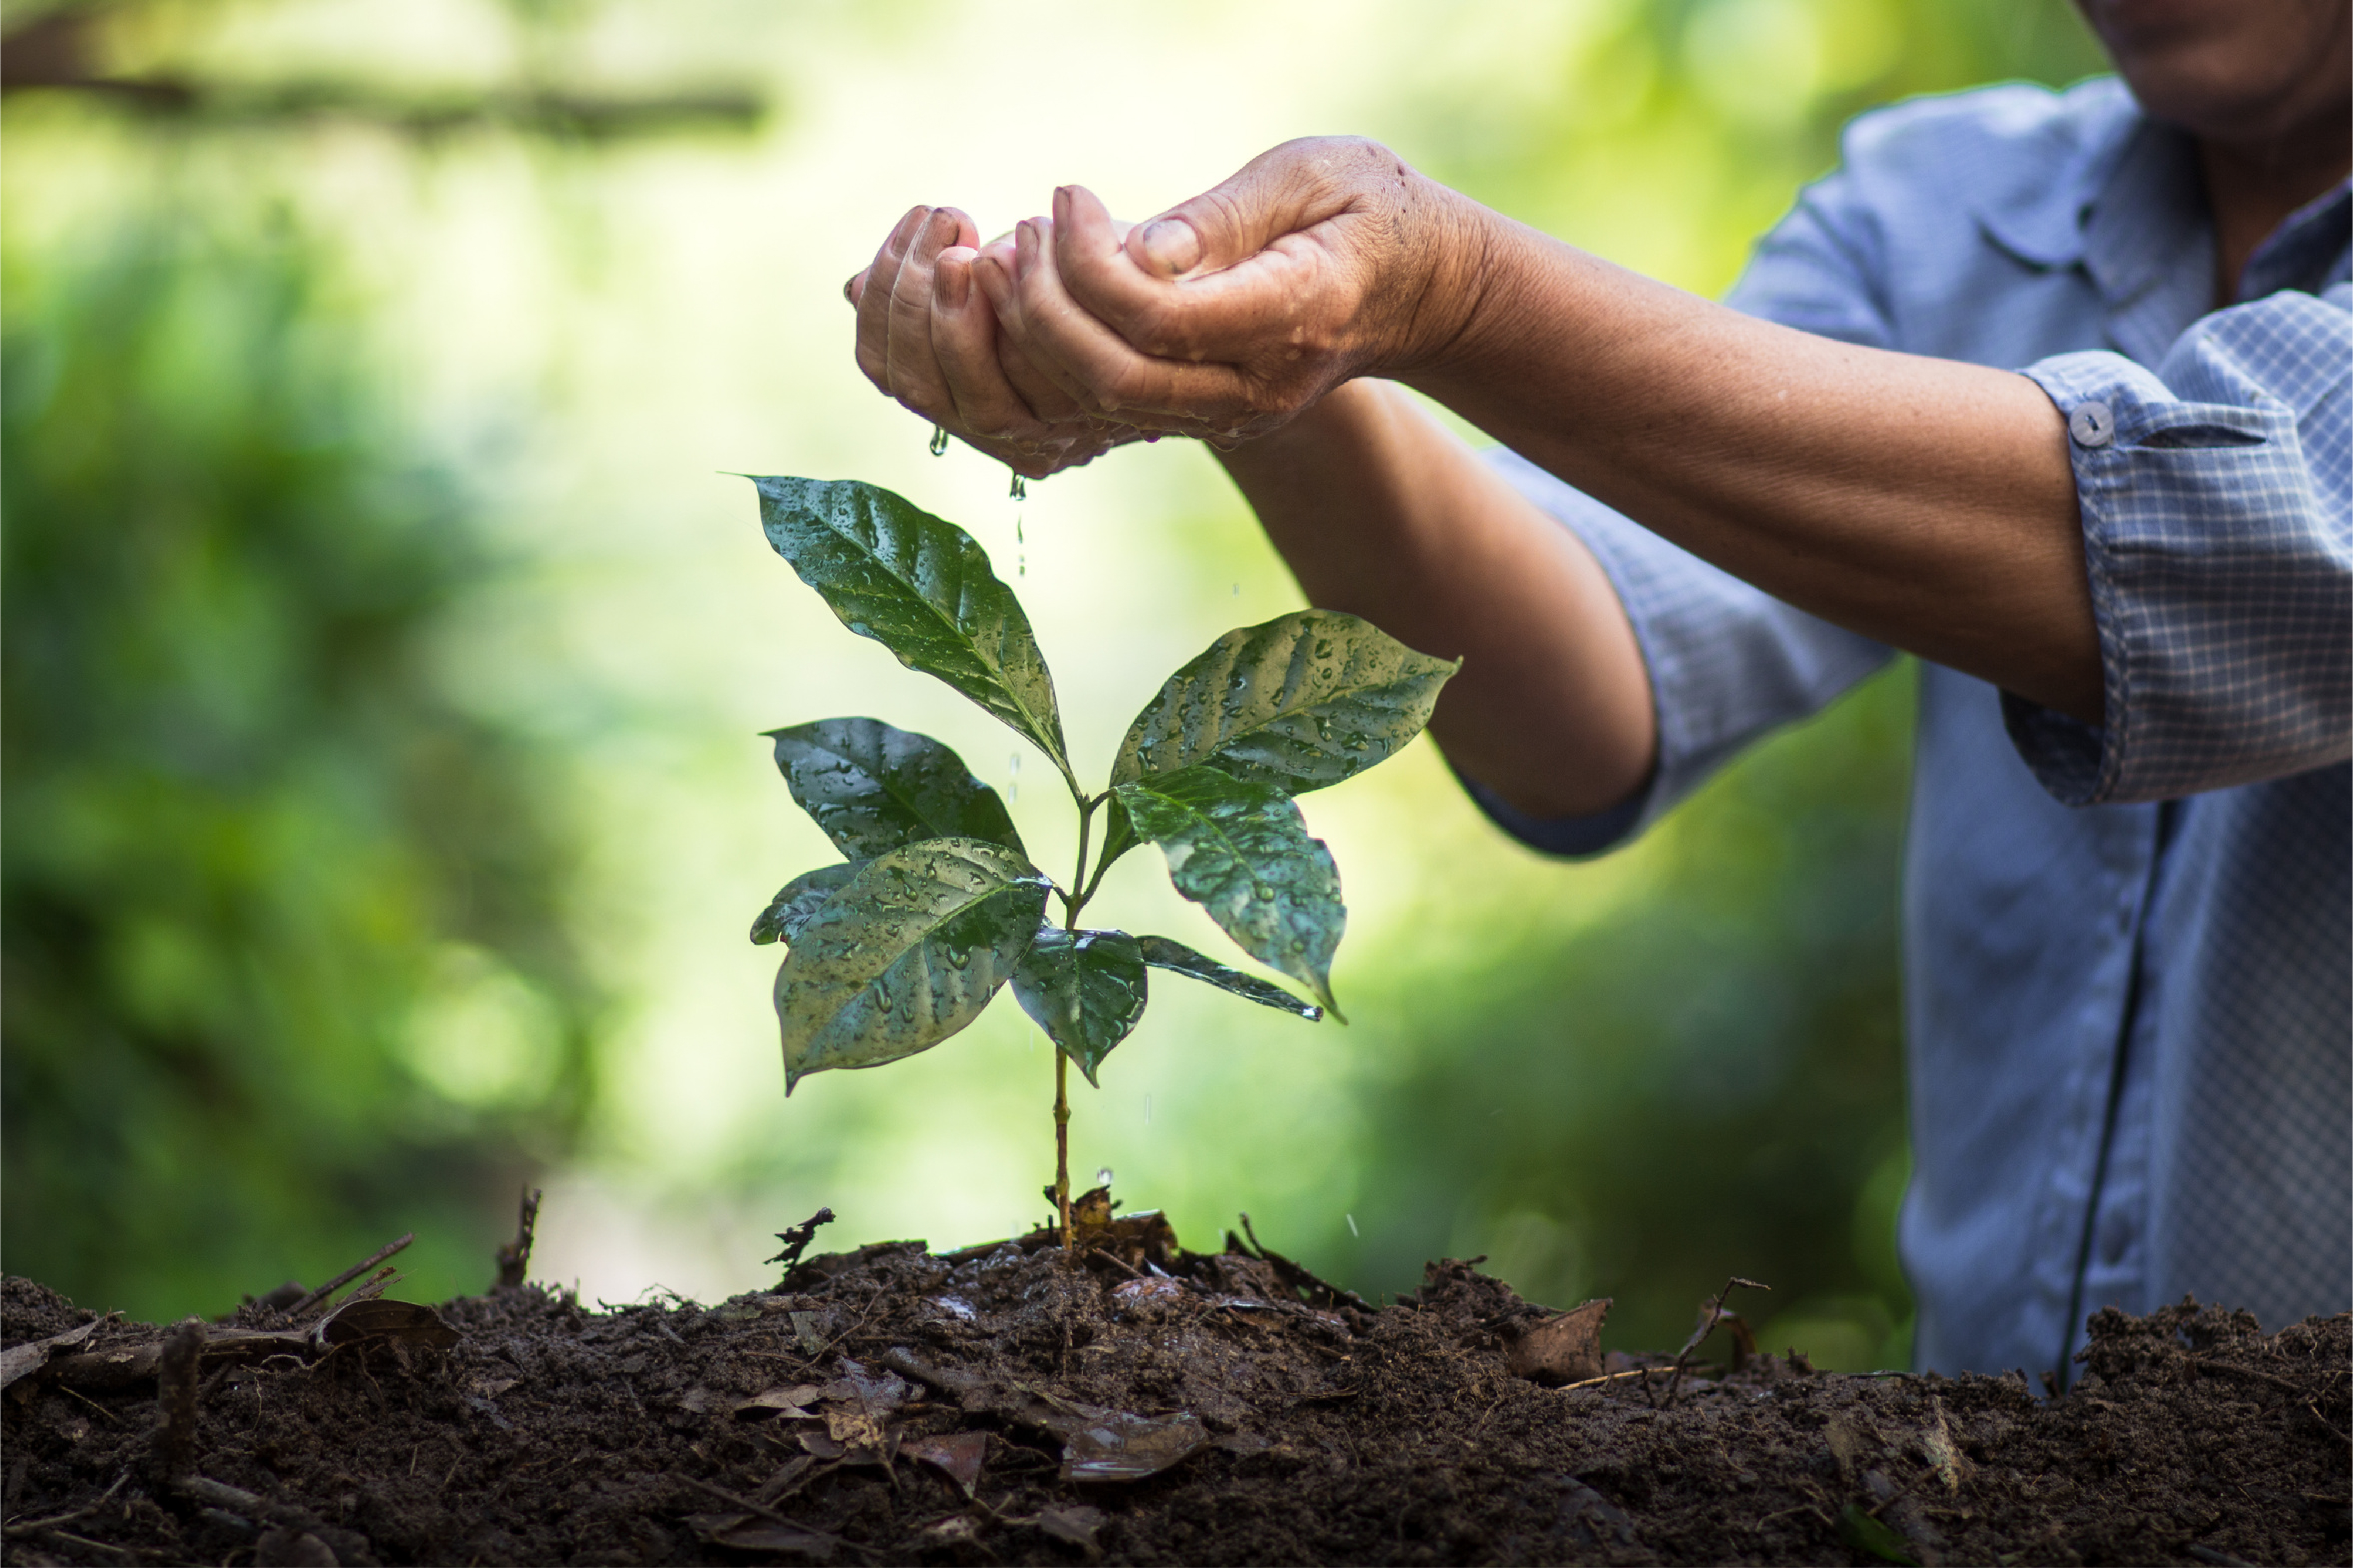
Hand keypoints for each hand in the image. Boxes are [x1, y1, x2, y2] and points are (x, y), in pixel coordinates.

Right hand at [846, 205, 1145, 478]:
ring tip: (965, 232)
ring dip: (953, 307)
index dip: (883, 304)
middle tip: (942, 217)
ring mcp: (1050, 435)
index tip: (912, 228)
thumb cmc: (1100, 285)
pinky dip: (1009, 318)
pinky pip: (1028, 382)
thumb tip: (852, 286)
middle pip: (920, 387)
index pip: (891, 373)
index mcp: (967, 404)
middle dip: (913, 298)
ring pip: (968, 393)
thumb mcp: (1009, 281)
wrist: (1203, 304)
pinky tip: (1013, 251)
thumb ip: (939, 292)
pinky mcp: (1095, 421)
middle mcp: (1004, 436)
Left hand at [971, 138, 1489, 441]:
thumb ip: (1226, 214)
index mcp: (1296, 313)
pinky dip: (1061, 355)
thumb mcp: (1315, 175)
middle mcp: (1261, 386)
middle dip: (1044, 309)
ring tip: (1016, 255)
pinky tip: (1042, 291)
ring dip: (1039, 334)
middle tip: (1022, 231)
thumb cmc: (1368, 211)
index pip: (1161, 320)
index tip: (1068, 195)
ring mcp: (1234, 414)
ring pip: (1105, 404)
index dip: (1090, 263)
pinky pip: (1113, 405)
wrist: (1419, 291)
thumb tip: (1139, 250)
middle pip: (1116, 379)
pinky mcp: (1207, 416)